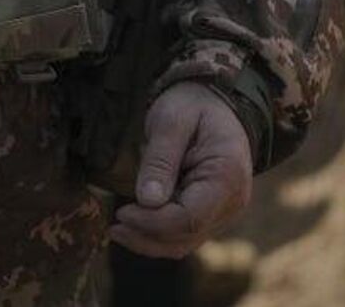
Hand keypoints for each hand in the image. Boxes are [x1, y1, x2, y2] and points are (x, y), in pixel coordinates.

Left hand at [108, 82, 253, 258]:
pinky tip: (134, 225)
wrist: (216, 102)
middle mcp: (231, 201)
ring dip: (150, 241)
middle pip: (186, 235)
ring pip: (185, 242)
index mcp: (226, 176)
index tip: (122, 213)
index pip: (189, 217)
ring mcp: (223, 211)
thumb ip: (161, 159)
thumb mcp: (172, 120)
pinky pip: (185, 234)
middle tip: (113, 226)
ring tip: (117, 229)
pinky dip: (158, 235)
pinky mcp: (211, 214)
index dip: (152, 222)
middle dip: (146, 235)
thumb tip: (148, 200)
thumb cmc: (193, 105)